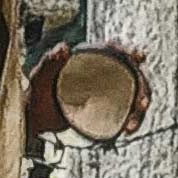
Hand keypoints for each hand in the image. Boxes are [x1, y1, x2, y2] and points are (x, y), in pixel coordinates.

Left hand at [23, 41, 152, 138]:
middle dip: (143, 87)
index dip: (129, 52)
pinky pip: (128, 111)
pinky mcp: (108, 108)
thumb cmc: (35, 95)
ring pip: (135, 94)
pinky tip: (127, 130)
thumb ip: (49, 62)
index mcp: (89, 60)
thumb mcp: (39, 78)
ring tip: (131, 125)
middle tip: (142, 104)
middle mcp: (103, 73)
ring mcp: (108, 91)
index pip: (114, 51)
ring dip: (140, 109)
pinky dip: (133, 120)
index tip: (139, 56)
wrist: (35, 120)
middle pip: (132, 74)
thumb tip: (65, 47)